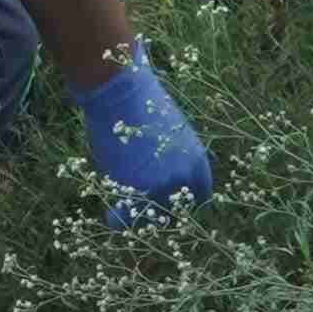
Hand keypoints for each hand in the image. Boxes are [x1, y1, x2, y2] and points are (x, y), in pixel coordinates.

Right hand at [77, 53, 215, 225]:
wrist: (120, 92)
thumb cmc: (142, 102)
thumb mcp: (172, 128)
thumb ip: (176, 154)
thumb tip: (171, 168)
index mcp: (197, 160)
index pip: (201, 194)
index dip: (186, 199)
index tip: (170, 199)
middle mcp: (184, 176)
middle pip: (176, 209)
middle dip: (160, 209)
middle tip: (143, 205)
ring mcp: (160, 184)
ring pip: (150, 214)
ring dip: (138, 214)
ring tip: (124, 208)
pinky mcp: (134, 187)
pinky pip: (125, 216)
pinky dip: (117, 219)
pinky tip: (110, 217)